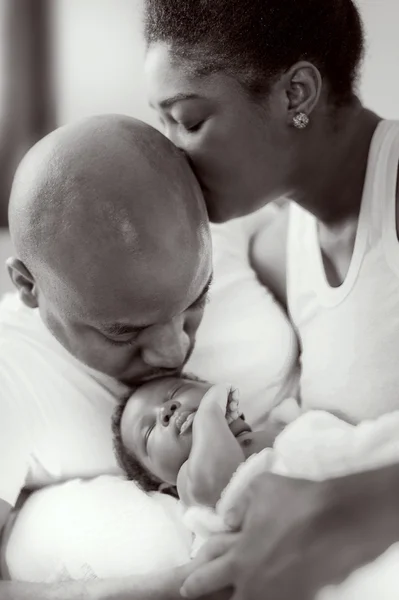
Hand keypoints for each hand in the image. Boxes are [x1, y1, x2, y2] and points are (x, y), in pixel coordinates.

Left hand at [181, 470, 398, 599]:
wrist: (341, 518)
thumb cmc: (296, 500)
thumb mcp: (259, 489)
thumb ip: (237, 506)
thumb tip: (227, 519)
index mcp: (238, 561)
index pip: (203, 580)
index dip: (192, 584)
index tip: (186, 587)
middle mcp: (255, 585)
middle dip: (216, 598)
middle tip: (207, 593)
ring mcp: (281, 596)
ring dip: (247, 595)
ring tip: (248, 587)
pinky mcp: (304, 597)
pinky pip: (283, 599)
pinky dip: (276, 593)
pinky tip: (279, 585)